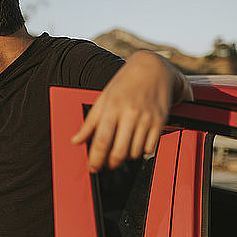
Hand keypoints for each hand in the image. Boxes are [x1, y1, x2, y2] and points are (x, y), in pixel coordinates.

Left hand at [71, 51, 189, 172]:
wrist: (153, 68)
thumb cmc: (125, 83)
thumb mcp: (103, 98)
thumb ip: (90, 122)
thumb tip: (76, 140)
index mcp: (113, 107)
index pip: (102, 140)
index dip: (96, 158)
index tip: (92, 168)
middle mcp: (130, 113)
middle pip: (119, 151)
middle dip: (111, 163)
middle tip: (106, 164)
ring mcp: (147, 118)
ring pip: (134, 152)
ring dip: (125, 157)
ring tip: (120, 149)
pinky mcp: (160, 122)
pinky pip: (149, 148)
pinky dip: (140, 151)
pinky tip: (135, 143)